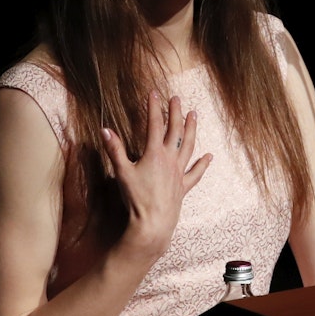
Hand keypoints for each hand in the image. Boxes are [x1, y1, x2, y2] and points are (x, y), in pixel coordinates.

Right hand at [101, 91, 211, 259]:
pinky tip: (209, 156)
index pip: (154, 125)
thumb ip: (115, 150)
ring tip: (194, 115)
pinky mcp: (183, 186)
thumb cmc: (136, 198)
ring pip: (188, 145)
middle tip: (176, 98)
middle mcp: (170, 159)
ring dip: (191, 129)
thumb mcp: (122, 172)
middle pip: (175, 131)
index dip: (154, 108)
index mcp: (154, 153)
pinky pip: (195, 172)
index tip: (154, 93)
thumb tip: (105, 130)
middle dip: (175, 113)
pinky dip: (202, 163)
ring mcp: (179, 172)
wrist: (153, 222)